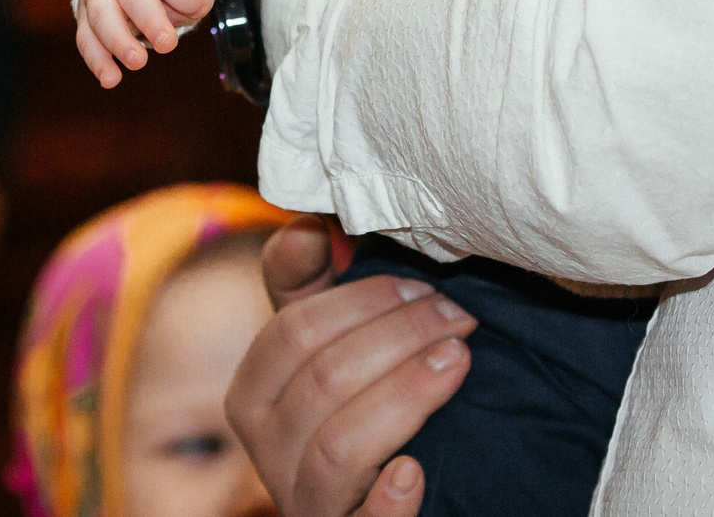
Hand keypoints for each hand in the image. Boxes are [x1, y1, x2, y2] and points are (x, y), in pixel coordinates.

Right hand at [74, 0, 219, 87]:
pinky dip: (97, 59)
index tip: (196, 7)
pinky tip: (110, 78)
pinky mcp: (85, 10)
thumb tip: (177, 19)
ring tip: (138, 62)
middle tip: (168, 45)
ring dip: (119, 42)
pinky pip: (86, 36)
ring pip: (103, 15)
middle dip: (149, 20)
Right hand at [226, 217, 477, 516]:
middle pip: (323, 382)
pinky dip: (387, 502)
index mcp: (254, 398)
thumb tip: (304, 225)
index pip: (291, 333)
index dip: (361, 301)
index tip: (422, 286)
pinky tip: (415, 471)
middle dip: (399, 337)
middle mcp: (268, 456)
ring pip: (339, 447)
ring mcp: (306, 505)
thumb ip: (309, 288)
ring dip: (406, 396)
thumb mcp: (324, 350)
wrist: (376, 506)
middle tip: (459, 317)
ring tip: (458, 361)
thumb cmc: (353, 412)